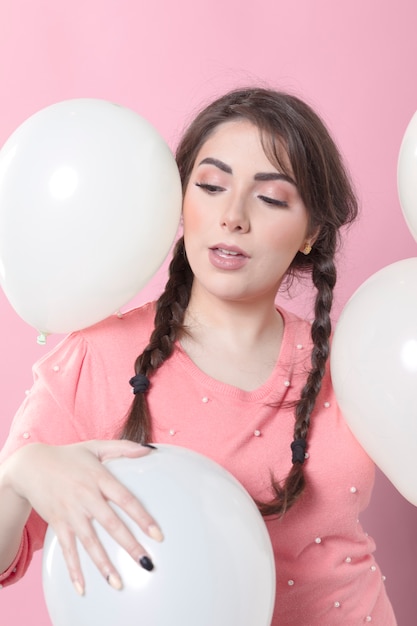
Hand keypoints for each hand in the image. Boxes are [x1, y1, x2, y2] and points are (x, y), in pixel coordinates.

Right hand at [8, 440, 162, 593]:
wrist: (32, 465)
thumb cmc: (69, 456)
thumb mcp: (95, 446)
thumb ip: (123, 448)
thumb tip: (148, 450)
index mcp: (99, 478)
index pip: (125, 499)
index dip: (142, 517)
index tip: (157, 534)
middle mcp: (86, 497)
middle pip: (111, 524)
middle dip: (129, 545)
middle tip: (146, 563)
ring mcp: (71, 512)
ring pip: (90, 541)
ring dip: (104, 563)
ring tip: (118, 582)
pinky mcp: (58, 523)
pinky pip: (67, 549)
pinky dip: (73, 569)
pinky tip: (83, 587)